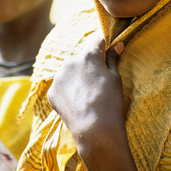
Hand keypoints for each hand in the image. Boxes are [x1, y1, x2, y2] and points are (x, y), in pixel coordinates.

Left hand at [47, 31, 124, 146]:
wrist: (94, 130)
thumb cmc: (110, 102)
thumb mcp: (116, 78)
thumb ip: (113, 58)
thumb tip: (118, 44)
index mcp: (88, 55)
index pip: (98, 40)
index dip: (105, 45)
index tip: (109, 51)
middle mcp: (70, 62)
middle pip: (82, 58)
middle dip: (90, 65)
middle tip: (99, 82)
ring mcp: (59, 77)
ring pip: (70, 72)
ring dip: (77, 78)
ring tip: (87, 96)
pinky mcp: (52, 92)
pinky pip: (62, 86)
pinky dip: (69, 92)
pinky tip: (78, 103)